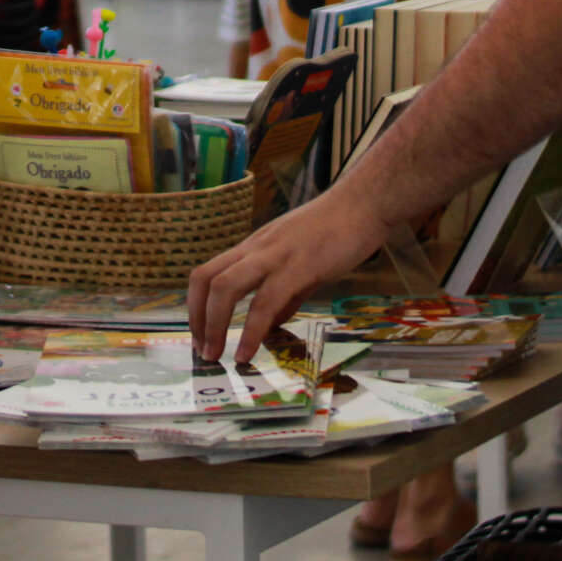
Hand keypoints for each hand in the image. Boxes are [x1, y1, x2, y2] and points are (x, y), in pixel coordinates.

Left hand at [187, 188, 387, 362]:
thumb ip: (284, 296)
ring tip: (214, 356)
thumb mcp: (301, 264)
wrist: (365, 204)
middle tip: (201, 350)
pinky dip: (251, 332)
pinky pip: (265, 303)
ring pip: (225, 287)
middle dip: (197, 318)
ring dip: (214, 326)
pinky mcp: (298, 267)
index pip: (207, 272)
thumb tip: (269, 325)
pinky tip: (247, 353)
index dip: (196, 305)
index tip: (200, 334)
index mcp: (254, 247)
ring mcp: (275, 256)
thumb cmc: (336, 231)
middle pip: (205, 278)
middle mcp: (256, 248)